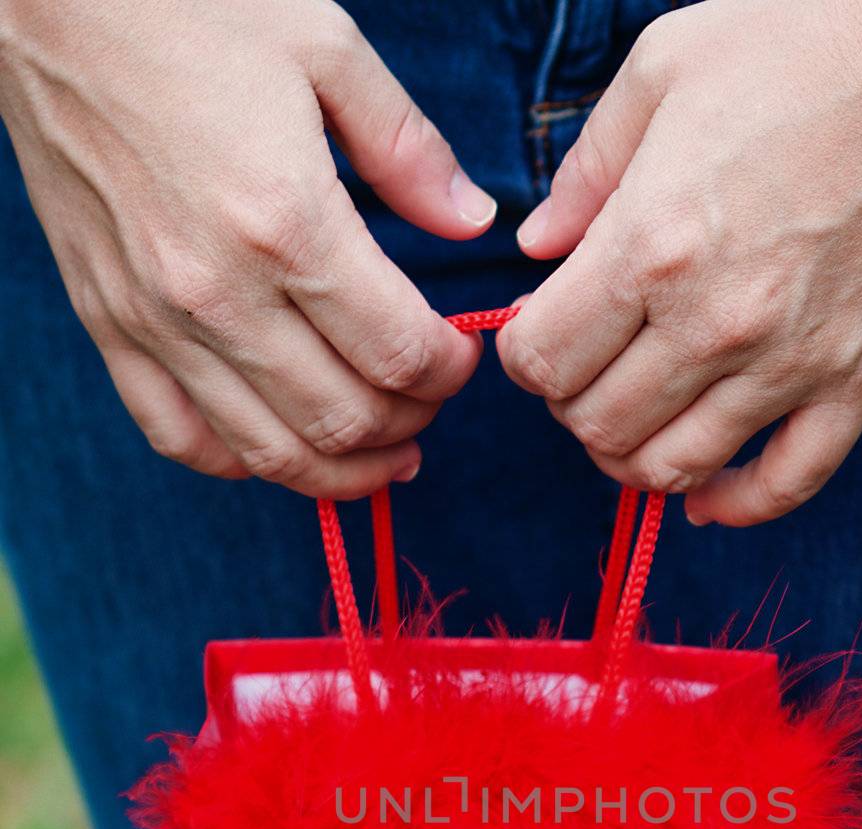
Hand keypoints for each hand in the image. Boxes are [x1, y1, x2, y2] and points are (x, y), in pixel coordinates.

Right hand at [0, 0, 495, 495]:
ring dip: (343, 470)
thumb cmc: (188, 5)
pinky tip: (283, 444)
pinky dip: (242, 461)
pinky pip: (179, 437)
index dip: (449, 370)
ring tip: (383, 454)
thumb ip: (408, 150)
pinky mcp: (108, 324)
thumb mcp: (324, 48)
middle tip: (429, 398)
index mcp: (286, 222)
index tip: (460, 353)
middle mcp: (219, 292)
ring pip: (271, 453)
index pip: (399, 354)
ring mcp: (156, 320)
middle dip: (410, 424)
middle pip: (344, 420)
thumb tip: (472, 223)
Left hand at [499, 0, 861, 525]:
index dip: (525, 355)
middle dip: (573, 407)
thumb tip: (536, 248)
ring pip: (674, 468)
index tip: (543, 331)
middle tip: (591, 369)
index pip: (542, 360)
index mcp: (651, 243)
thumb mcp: (662, 73)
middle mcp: (715, 321)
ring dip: (635, 459)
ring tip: (638, 420)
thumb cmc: (804, 38)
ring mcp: (793, 362)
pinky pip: (789, 484)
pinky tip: (706, 495)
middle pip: (598, 426)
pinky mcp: (860, 378)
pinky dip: (736, 505)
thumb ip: (585, 173)